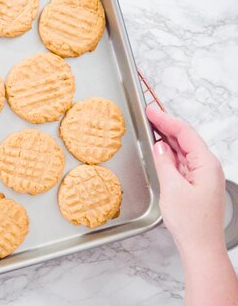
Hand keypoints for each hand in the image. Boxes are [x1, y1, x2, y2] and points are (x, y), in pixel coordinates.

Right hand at [146, 105, 225, 251]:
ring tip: (151, 129)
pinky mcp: (197, 184)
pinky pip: (183, 163)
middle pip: (186, 139)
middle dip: (167, 126)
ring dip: (168, 139)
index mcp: (206, 164)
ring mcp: (203, 176)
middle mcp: (208, 167)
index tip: (151, 110)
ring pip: (184, 151)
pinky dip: (170, 154)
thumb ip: (165, 162)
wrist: (201, 247)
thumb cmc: (191, 222)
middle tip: (148, 115)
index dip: (166, 119)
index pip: (185, 133)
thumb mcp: (172, 188)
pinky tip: (160, 152)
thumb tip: (159, 145)